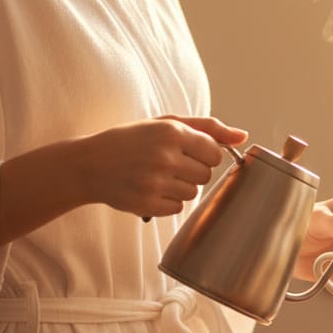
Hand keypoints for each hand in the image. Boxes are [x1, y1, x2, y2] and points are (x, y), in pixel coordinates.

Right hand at [83, 115, 246, 218]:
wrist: (89, 164)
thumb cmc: (131, 140)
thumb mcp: (165, 124)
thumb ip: (207, 127)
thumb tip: (243, 136)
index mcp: (172, 132)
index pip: (215, 152)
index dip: (204, 154)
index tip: (188, 152)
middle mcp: (165, 157)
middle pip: (206, 174)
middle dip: (193, 170)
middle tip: (170, 163)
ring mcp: (156, 183)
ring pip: (193, 193)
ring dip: (180, 186)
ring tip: (158, 176)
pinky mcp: (148, 204)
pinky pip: (177, 208)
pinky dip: (168, 201)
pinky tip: (150, 188)